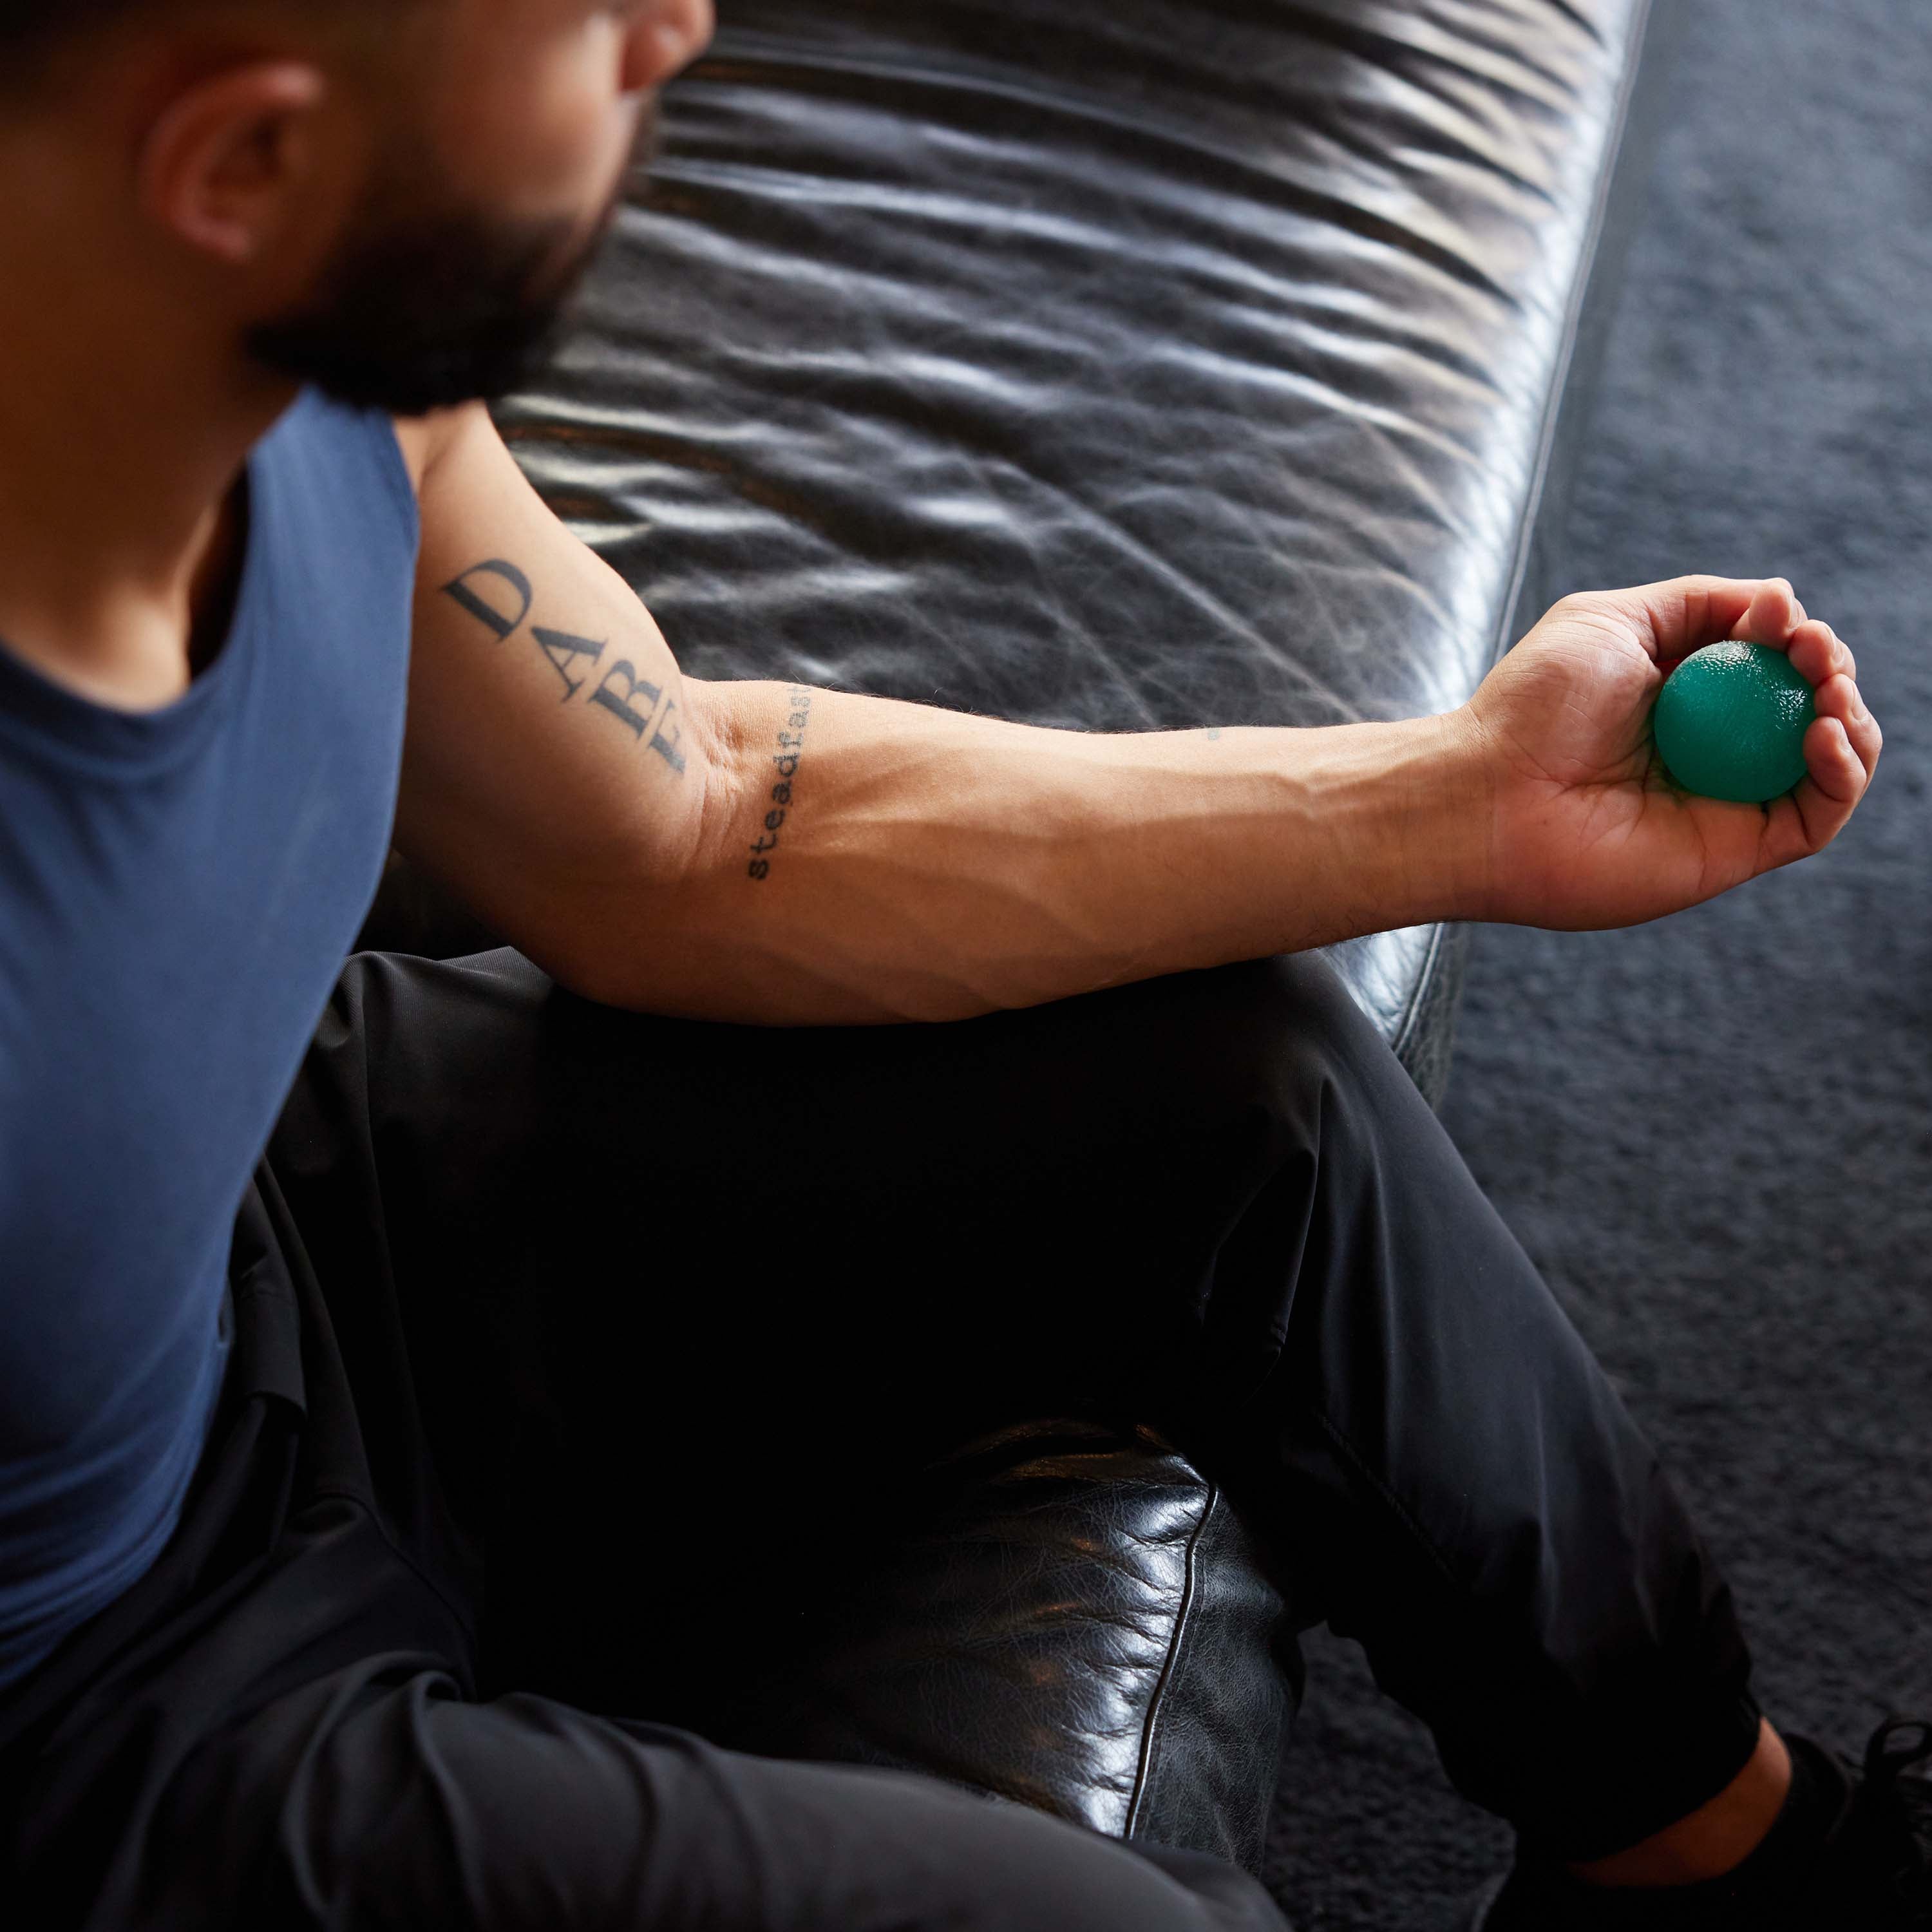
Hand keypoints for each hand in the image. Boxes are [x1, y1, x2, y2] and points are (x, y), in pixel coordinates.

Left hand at [1451, 576, 1880, 930]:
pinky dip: (1844, 772)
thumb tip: (1777, 597)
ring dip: (1852, 713)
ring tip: (1827, 686)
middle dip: (1829, 665)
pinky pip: (1819, 816)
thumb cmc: (1533, 706)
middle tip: (1810, 649)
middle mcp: (1710, 747)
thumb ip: (1697, 602)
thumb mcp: (1613, 619)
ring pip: (1831, 760)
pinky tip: (1823, 731)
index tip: (1777, 616)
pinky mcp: (1734, 850)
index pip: (1770, 659)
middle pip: (1809, 704)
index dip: (1792, 632)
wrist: (1488, 796)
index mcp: (1682, 694)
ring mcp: (1725, 801)